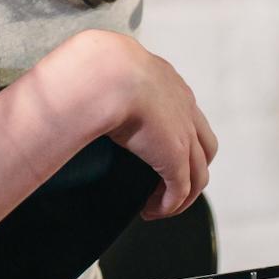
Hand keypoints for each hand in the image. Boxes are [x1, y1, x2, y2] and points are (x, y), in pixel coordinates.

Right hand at [45, 29, 218, 218]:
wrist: (107, 73)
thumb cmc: (96, 68)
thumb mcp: (107, 72)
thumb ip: (102, 82)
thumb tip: (75, 88)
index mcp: (167, 82)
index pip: (184, 113)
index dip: (176, 136)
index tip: (151, 151)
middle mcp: (184, 107)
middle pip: (203, 146)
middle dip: (190, 168)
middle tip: (165, 184)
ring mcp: (184, 133)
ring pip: (198, 174)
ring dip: (180, 195)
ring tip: (156, 205)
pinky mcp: (176, 156)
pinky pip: (181, 190)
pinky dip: (169, 205)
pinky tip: (151, 210)